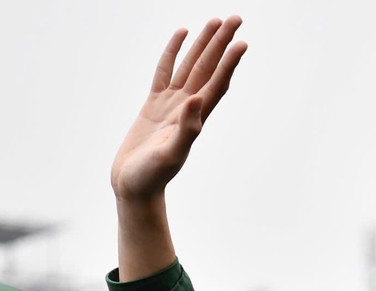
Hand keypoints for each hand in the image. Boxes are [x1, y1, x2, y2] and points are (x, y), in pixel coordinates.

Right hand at [111, 16, 245, 204]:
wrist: (134, 187)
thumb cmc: (152, 177)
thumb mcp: (170, 155)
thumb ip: (186, 130)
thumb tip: (197, 101)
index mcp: (195, 119)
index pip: (216, 84)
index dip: (229, 63)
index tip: (241, 42)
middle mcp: (188, 108)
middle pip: (208, 68)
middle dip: (222, 43)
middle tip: (236, 18)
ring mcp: (172, 105)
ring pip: (190, 65)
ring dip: (204, 44)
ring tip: (216, 21)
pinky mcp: (154, 105)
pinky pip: (165, 71)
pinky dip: (173, 52)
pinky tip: (182, 35)